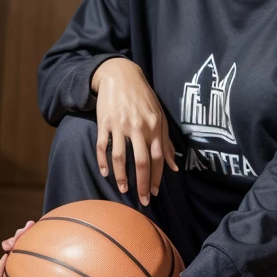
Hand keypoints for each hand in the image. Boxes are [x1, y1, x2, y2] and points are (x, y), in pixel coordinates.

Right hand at [90, 57, 178, 206]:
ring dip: (122, 177)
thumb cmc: (143, 97)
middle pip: (141, 162)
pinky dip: (103, 161)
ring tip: (123, 190)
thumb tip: (174, 166)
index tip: (154, 193)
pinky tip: (105, 173)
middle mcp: (139, 127)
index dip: (157, 178)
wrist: (120, 75)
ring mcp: (120, 125)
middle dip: (142, 184)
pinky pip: (103, 146)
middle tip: (142, 200)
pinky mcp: (104, 122)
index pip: (157, 158)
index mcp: (154, 126)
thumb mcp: (160, 116)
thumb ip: (166, 142)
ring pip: (121, 157)